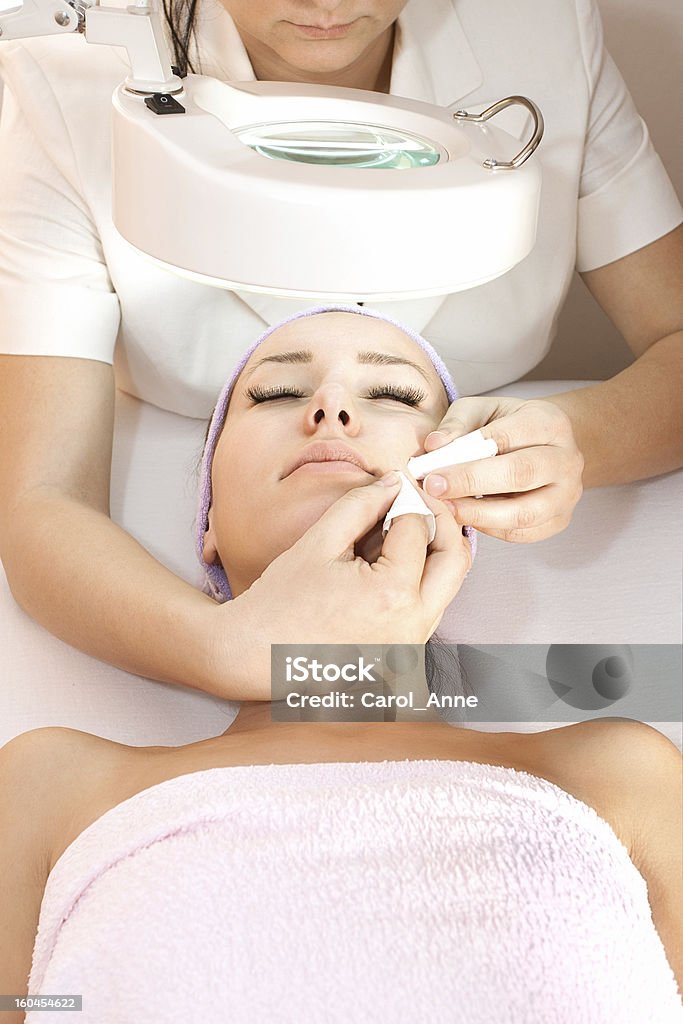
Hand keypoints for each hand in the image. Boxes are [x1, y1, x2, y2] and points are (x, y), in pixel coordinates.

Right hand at [206, 473, 471, 698]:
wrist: (253, 655)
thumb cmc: (279, 602)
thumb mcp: (319, 541)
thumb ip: (362, 504)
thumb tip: (394, 482)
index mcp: (391, 594)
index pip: (418, 529)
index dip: (407, 499)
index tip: (394, 485)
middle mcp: (412, 626)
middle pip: (455, 560)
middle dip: (441, 523)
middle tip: (417, 502)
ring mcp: (411, 646)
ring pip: (446, 586)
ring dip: (430, 553)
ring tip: (393, 534)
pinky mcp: (403, 655)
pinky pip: (427, 609)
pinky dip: (417, 581)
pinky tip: (385, 567)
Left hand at [421, 397, 584, 542]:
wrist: (545, 446)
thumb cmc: (508, 426)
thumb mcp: (482, 411)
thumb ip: (457, 424)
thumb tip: (434, 445)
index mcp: (549, 422)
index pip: (506, 438)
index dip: (466, 457)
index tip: (431, 471)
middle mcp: (566, 458)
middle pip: (520, 473)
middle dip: (471, 483)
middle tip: (434, 490)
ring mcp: (567, 493)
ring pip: (525, 512)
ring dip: (479, 514)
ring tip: (447, 509)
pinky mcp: (560, 520)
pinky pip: (523, 533)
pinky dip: (491, 529)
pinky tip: (468, 518)